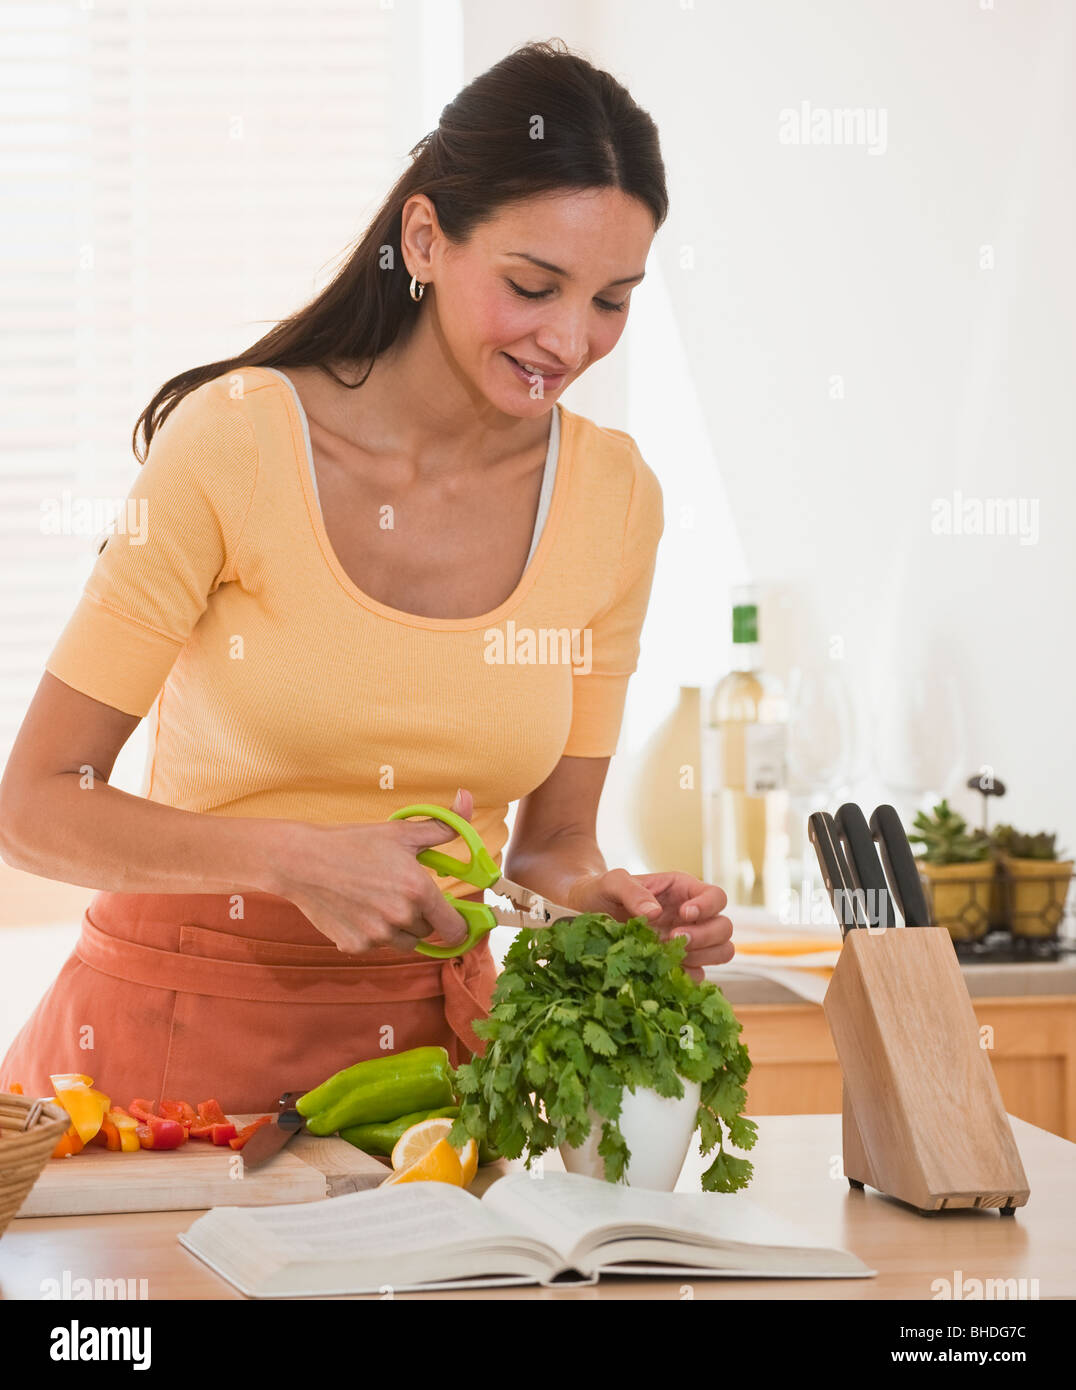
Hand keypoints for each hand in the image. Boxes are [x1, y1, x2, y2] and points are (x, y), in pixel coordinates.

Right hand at [266, 788, 477, 955]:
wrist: (302, 860)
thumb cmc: (352, 843)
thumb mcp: (401, 832)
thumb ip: (443, 826)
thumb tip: (467, 800)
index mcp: (418, 890)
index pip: (455, 929)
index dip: (458, 925)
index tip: (453, 918)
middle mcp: (400, 917)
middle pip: (428, 932)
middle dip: (421, 917)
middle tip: (401, 893)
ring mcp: (376, 936)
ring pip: (403, 942)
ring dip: (398, 928)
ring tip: (378, 899)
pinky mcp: (354, 946)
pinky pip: (375, 946)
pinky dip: (372, 933)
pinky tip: (357, 908)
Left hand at [566, 868, 733, 981]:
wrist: (583, 917)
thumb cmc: (600, 893)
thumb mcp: (611, 883)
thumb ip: (631, 891)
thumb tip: (654, 913)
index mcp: (682, 891)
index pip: (716, 896)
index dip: (708, 906)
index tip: (684, 914)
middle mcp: (691, 917)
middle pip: (724, 927)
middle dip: (705, 936)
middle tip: (673, 939)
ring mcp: (687, 943)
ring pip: (721, 952)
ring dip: (702, 956)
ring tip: (669, 955)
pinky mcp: (677, 966)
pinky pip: (698, 976)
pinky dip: (688, 977)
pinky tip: (663, 972)